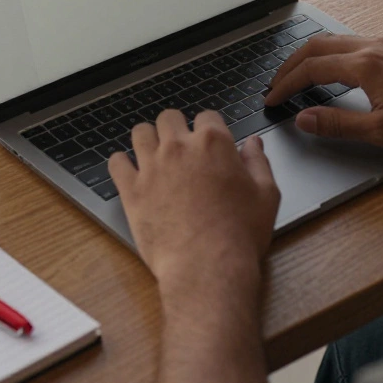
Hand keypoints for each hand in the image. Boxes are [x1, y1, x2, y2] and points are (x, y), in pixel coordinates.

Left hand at [108, 110, 279, 289]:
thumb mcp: (266, 195)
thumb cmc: (240, 234)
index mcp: (213, 143)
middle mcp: (179, 147)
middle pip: (169, 117)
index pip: (207, 116)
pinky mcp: (131, 190)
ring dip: (148, 138)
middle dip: (176, 127)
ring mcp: (152, 166)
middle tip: (180, 146)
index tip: (209, 141)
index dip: (209, 127)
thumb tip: (253, 143)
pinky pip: (116, 162)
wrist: (208, 266)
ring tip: (154, 154)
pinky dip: (121, 163)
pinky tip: (129, 171)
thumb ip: (258, 162)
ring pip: (140, 132)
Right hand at [264, 35, 382, 151]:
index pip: (312, 69)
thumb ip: (337, 124)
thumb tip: (303, 119)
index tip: (272, 99)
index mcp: (365, 66)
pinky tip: (329, 71)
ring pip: (334, 41)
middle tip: (275, 85)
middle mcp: (373, 47)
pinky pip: (351, 43)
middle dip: (290, 65)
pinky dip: (330, 55)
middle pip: (317, 46)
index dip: (286, 84)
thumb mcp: (381, 131)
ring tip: (295, 77)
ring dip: (309, 57)